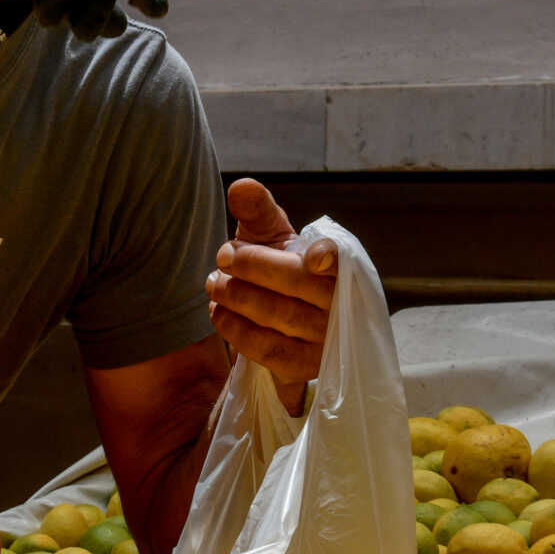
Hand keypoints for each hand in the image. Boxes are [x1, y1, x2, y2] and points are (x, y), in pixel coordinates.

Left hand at [207, 178, 338, 414]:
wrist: (285, 320)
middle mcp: (340, 302)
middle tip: (223, 257)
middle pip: (296, 283)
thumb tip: (241, 188)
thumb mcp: (270, 235)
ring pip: (279, 316)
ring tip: (213, 284)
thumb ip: (258, 209)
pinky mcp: (304, 365)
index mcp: (339, 264)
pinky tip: (218, 312)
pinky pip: (267, 349)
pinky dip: (236, 329)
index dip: (329, 257)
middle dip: (252, 267)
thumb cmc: (280, 266)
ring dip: (237, 297)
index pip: (341, 259)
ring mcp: (326, 338)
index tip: (315, 257)